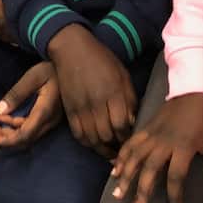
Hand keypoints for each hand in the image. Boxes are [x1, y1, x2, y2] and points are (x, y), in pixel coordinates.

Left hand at [0, 62, 62, 149]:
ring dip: (6, 134)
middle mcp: (49, 121)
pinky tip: (1, 119)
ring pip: (26, 136)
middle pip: (25, 140)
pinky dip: (13, 128)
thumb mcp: (32, 77)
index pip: (25, 135)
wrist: (68, 67)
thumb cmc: (50, 69)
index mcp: (45, 112)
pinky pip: (29, 129)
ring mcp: (50, 122)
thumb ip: (16, 94)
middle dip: (3, 139)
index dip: (7, 140)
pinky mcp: (47, 119)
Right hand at [47, 25, 136, 156]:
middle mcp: (96, 102)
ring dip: (103, 149)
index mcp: (112, 92)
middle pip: (107, 135)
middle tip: (123, 149)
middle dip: (117, 145)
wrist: (72, 50)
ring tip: (111, 152)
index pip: (121, 124)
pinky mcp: (69, 110)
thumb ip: (130, 99)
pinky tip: (95, 144)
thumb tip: (133, 122)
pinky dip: (88, 143)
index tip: (131, 138)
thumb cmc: (102, 60)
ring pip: (92, 139)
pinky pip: (78, 134)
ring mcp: (81, 108)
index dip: (127, 136)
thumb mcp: (123, 75)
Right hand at [110, 92, 202, 202]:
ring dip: (125, 176)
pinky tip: (114, 169)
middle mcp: (165, 141)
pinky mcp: (146, 126)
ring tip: (118, 194)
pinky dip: (122, 156)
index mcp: (184, 146)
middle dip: (142, 191)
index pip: (175, 177)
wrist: (196, 87)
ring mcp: (153, 133)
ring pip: (135, 156)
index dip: (174, 197)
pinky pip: (131, 142)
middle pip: (149, 169)